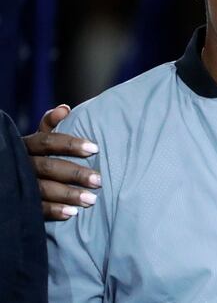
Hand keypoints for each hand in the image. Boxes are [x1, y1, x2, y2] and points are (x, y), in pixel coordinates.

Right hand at [23, 105, 101, 220]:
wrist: (11, 177)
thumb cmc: (34, 155)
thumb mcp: (39, 139)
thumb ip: (50, 124)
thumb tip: (64, 108)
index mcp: (26, 145)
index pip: (47, 141)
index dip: (70, 144)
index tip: (95, 148)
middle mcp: (21, 163)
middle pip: (48, 167)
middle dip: (75, 174)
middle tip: (99, 180)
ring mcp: (18, 184)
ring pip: (43, 189)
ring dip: (68, 195)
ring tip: (91, 200)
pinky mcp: (19, 201)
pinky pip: (36, 208)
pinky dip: (54, 211)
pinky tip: (72, 213)